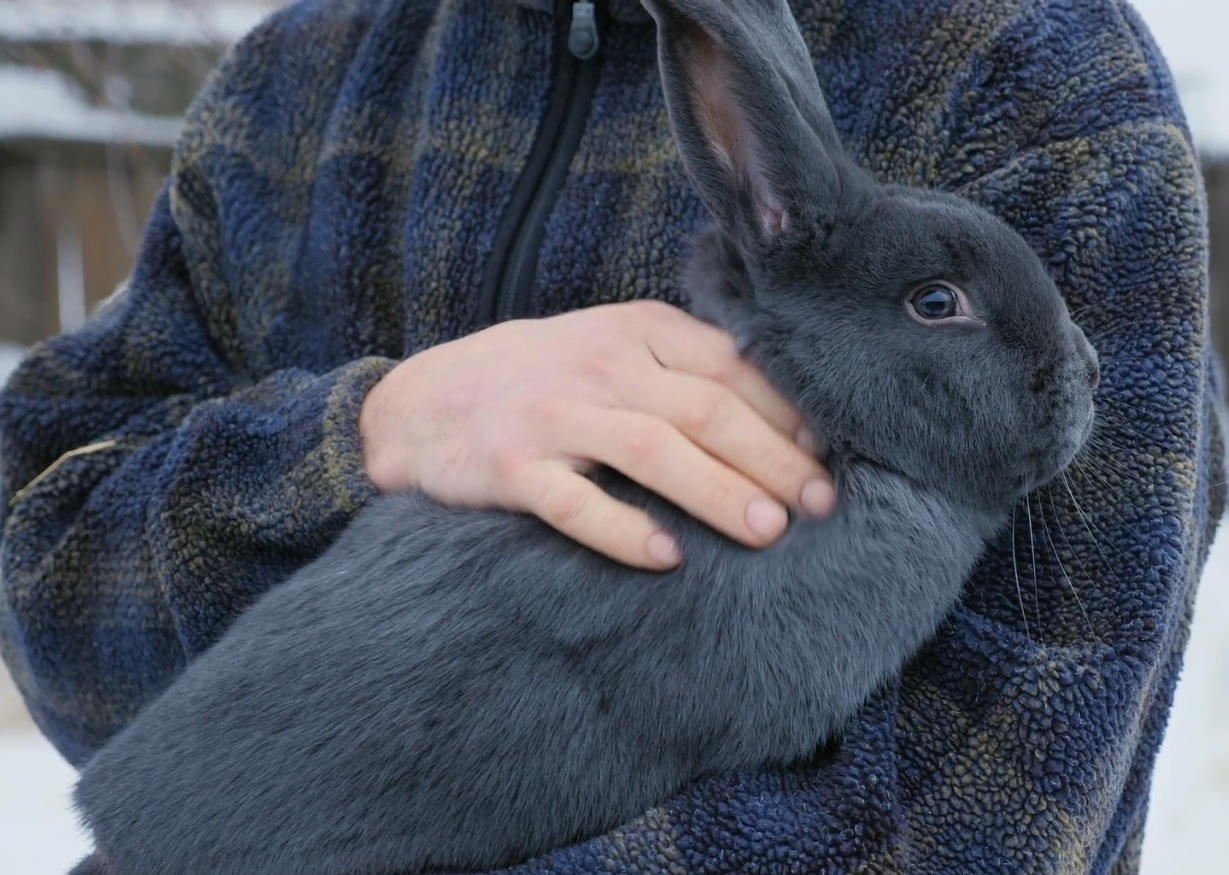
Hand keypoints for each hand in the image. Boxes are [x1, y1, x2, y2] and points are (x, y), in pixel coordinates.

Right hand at [358, 300, 832, 568]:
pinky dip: (623, 529)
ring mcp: (553, 415)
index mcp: (635, 331)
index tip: (829, 457)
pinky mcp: (511, 467)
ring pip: (651, 450)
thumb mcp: (610, 349)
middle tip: (819, 505)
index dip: (786, 413)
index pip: (729, 366)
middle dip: (770, 458)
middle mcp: (599, 366)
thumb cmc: (540, 378)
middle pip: (703, 409)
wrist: (422, 404)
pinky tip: (666, 558)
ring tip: (769, 532)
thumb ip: (681, 370)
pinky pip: (574, 502)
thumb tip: (782, 421)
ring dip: (716, 491)